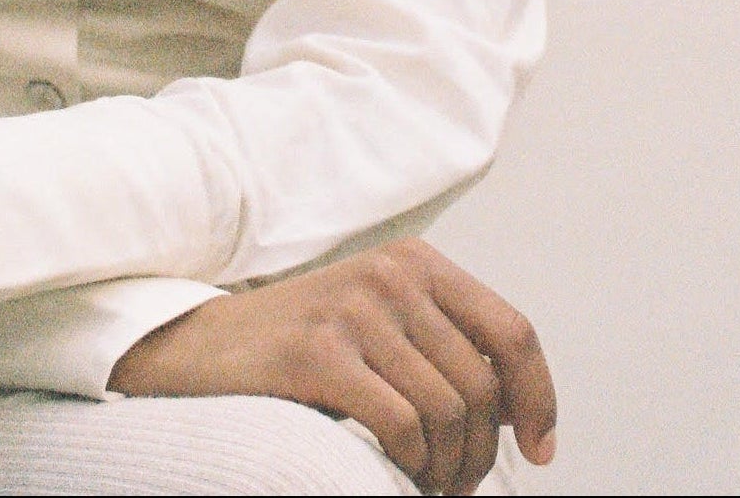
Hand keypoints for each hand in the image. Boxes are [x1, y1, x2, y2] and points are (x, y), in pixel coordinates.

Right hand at [110, 238, 555, 496]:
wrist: (199, 348)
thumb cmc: (299, 348)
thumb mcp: (381, 326)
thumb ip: (444, 348)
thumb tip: (518, 410)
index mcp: (416, 263)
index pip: (512, 334)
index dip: (538, 399)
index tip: (540, 450)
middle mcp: (391, 275)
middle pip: (481, 387)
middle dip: (479, 454)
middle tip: (454, 484)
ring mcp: (354, 310)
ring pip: (447, 412)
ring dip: (444, 468)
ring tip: (421, 480)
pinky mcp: (320, 352)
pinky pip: (402, 425)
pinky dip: (410, 465)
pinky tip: (392, 472)